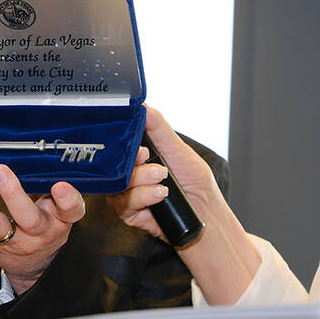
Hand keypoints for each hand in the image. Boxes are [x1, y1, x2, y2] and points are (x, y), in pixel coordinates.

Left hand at [0, 165, 84, 296]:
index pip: (71, 210)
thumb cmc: (47, 226)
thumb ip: (51, 190)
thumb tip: (32, 156)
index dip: (67, 199)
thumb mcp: (59, 211)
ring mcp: (17, 240)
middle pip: (29, 218)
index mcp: (61, 220)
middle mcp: (41, 232)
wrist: (35, 264)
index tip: (59, 186)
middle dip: (13, 194)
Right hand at [108, 106, 220, 240]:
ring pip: (118, 184)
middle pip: (114, 164)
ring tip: (163, 180)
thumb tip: (142, 105)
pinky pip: (123, 203)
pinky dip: (143, 197)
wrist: (205, 213)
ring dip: (141, 181)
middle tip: (149, 160)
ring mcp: (127, 192)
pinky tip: (159, 195)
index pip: (118, 143)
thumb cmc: (194, 181)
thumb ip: (158, 127)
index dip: (122, 141)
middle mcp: (129, 172)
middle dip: (134, 163)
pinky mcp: (128, 213)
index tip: (138, 144)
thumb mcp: (178, 148)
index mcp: (138, 155)